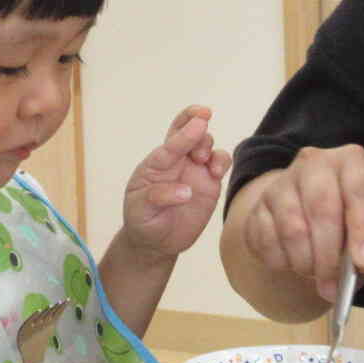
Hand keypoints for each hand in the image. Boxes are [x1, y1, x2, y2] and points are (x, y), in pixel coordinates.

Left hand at [120, 106, 231, 262]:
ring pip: (206, 144)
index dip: (184, 132)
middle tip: (202, 126)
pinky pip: (220, 163)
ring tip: (203, 160)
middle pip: (188, 131)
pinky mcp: (210, 182)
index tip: (199, 120)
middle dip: (197, 123)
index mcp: (155, 164)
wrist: (157, 242)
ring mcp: (194, 170)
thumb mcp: (140, 210)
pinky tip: (217, 172)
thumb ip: (158, 197)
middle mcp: (176, 162)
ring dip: (207, 145)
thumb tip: (186, 191)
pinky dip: (223, 161)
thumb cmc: (143, 221)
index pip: (171, 144)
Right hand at [235, 143, 363, 300]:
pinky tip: (293, 262)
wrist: (307, 215)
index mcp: (351, 162)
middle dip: (329, 256)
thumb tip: (358, 265)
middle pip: (321, 208)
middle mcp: (314, 163)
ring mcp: (280, 182)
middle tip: (333, 286)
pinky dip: (282, 262)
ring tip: (314, 273)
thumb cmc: (348, 222)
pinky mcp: (257, 205)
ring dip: (305, 263)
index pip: (362, 190)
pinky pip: (266, 241)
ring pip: (292, 229)